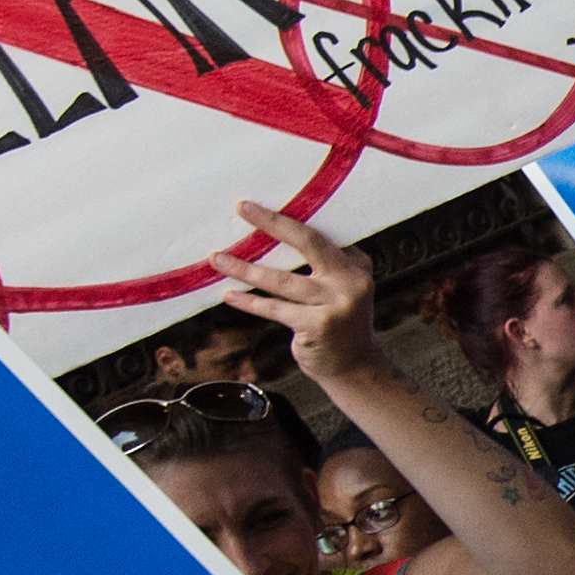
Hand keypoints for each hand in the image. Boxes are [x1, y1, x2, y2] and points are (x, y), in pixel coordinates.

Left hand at [220, 202, 383, 388]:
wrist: (355, 368)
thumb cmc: (338, 322)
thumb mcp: (341, 289)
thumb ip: (324, 267)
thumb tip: (273, 240)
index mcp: (356, 265)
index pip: (320, 234)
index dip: (288, 219)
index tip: (260, 206)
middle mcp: (351, 280)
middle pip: (307, 243)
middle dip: (273, 223)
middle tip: (242, 208)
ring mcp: (337, 304)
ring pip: (282, 280)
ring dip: (245, 269)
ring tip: (217, 259)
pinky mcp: (318, 326)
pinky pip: (276, 309)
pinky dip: (250, 303)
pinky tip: (229, 295)